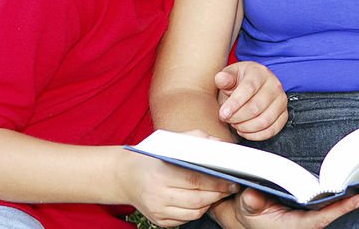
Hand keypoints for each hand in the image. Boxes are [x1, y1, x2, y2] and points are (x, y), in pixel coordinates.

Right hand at [114, 146, 237, 226]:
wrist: (126, 177)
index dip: (217, 182)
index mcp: (161, 174)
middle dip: (218, 194)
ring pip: (193, 213)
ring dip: (210, 203)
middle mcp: (158, 196)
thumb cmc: (153, 157)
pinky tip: (204, 200)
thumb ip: (197, 139)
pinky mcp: (159, 221)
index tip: (232, 179)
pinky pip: (185, 220)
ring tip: (220, 193)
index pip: (196, 180)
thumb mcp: (171, 141)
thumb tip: (220, 145)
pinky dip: (197, 211)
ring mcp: (158, 211)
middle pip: (197, 199)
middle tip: (231, 187)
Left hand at [215, 62, 287, 140]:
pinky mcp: (284, 114)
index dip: (234, 104)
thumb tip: (220, 78)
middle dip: (237, 118)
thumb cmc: (240, 81)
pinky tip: (244, 131)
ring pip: (264, 121)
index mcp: (260, 73)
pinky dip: (256, 135)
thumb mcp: (231, 75)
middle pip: (256, 108)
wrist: (254, 85)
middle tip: (227, 119)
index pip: (248, 89)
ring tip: (235, 124)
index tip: (222, 114)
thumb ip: (224, 78)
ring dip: (246, 127)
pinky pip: (272, 130)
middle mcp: (274, 86)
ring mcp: (281, 101)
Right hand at [217, 184, 358, 228]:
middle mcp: (313, 219)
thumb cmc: (250, 213)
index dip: (345, 207)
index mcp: (300, 223)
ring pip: (344, 203)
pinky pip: (340, 199)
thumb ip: (252, 203)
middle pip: (344, 208)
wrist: (250, 216)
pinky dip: (355, 191)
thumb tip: (254, 197)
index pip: (327, 215)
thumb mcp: (247, 207)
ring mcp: (317, 212)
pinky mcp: (317, 206)